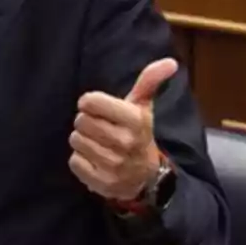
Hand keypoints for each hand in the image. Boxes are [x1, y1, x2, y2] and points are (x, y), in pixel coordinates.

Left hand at [70, 58, 176, 199]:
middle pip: (80, 121)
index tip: (97, 107)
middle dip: (86, 122)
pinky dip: (80, 160)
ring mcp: (114, 165)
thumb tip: (170, 62)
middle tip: (100, 127)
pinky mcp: (101, 182)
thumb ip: (150, 81)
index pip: (90, 102)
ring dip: (83, 140)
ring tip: (99, 143)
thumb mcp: (143, 106)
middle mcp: (126, 143)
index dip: (90, 103)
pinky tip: (95, 160)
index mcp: (135, 120)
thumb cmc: (137, 133)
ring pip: (76, 141)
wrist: (145, 176)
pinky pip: (74, 162)